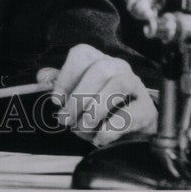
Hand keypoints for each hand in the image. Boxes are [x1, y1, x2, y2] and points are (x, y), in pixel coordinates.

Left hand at [40, 44, 155, 146]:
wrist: (133, 133)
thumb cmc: (101, 110)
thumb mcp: (78, 96)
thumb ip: (60, 84)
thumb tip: (42, 77)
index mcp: (99, 60)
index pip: (82, 54)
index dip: (65, 76)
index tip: (56, 100)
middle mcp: (119, 67)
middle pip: (99, 69)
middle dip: (78, 97)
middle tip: (66, 119)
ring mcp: (137, 86)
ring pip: (117, 84)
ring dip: (95, 108)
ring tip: (83, 126)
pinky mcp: (148, 110)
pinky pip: (131, 113)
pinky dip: (111, 127)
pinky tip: (101, 137)